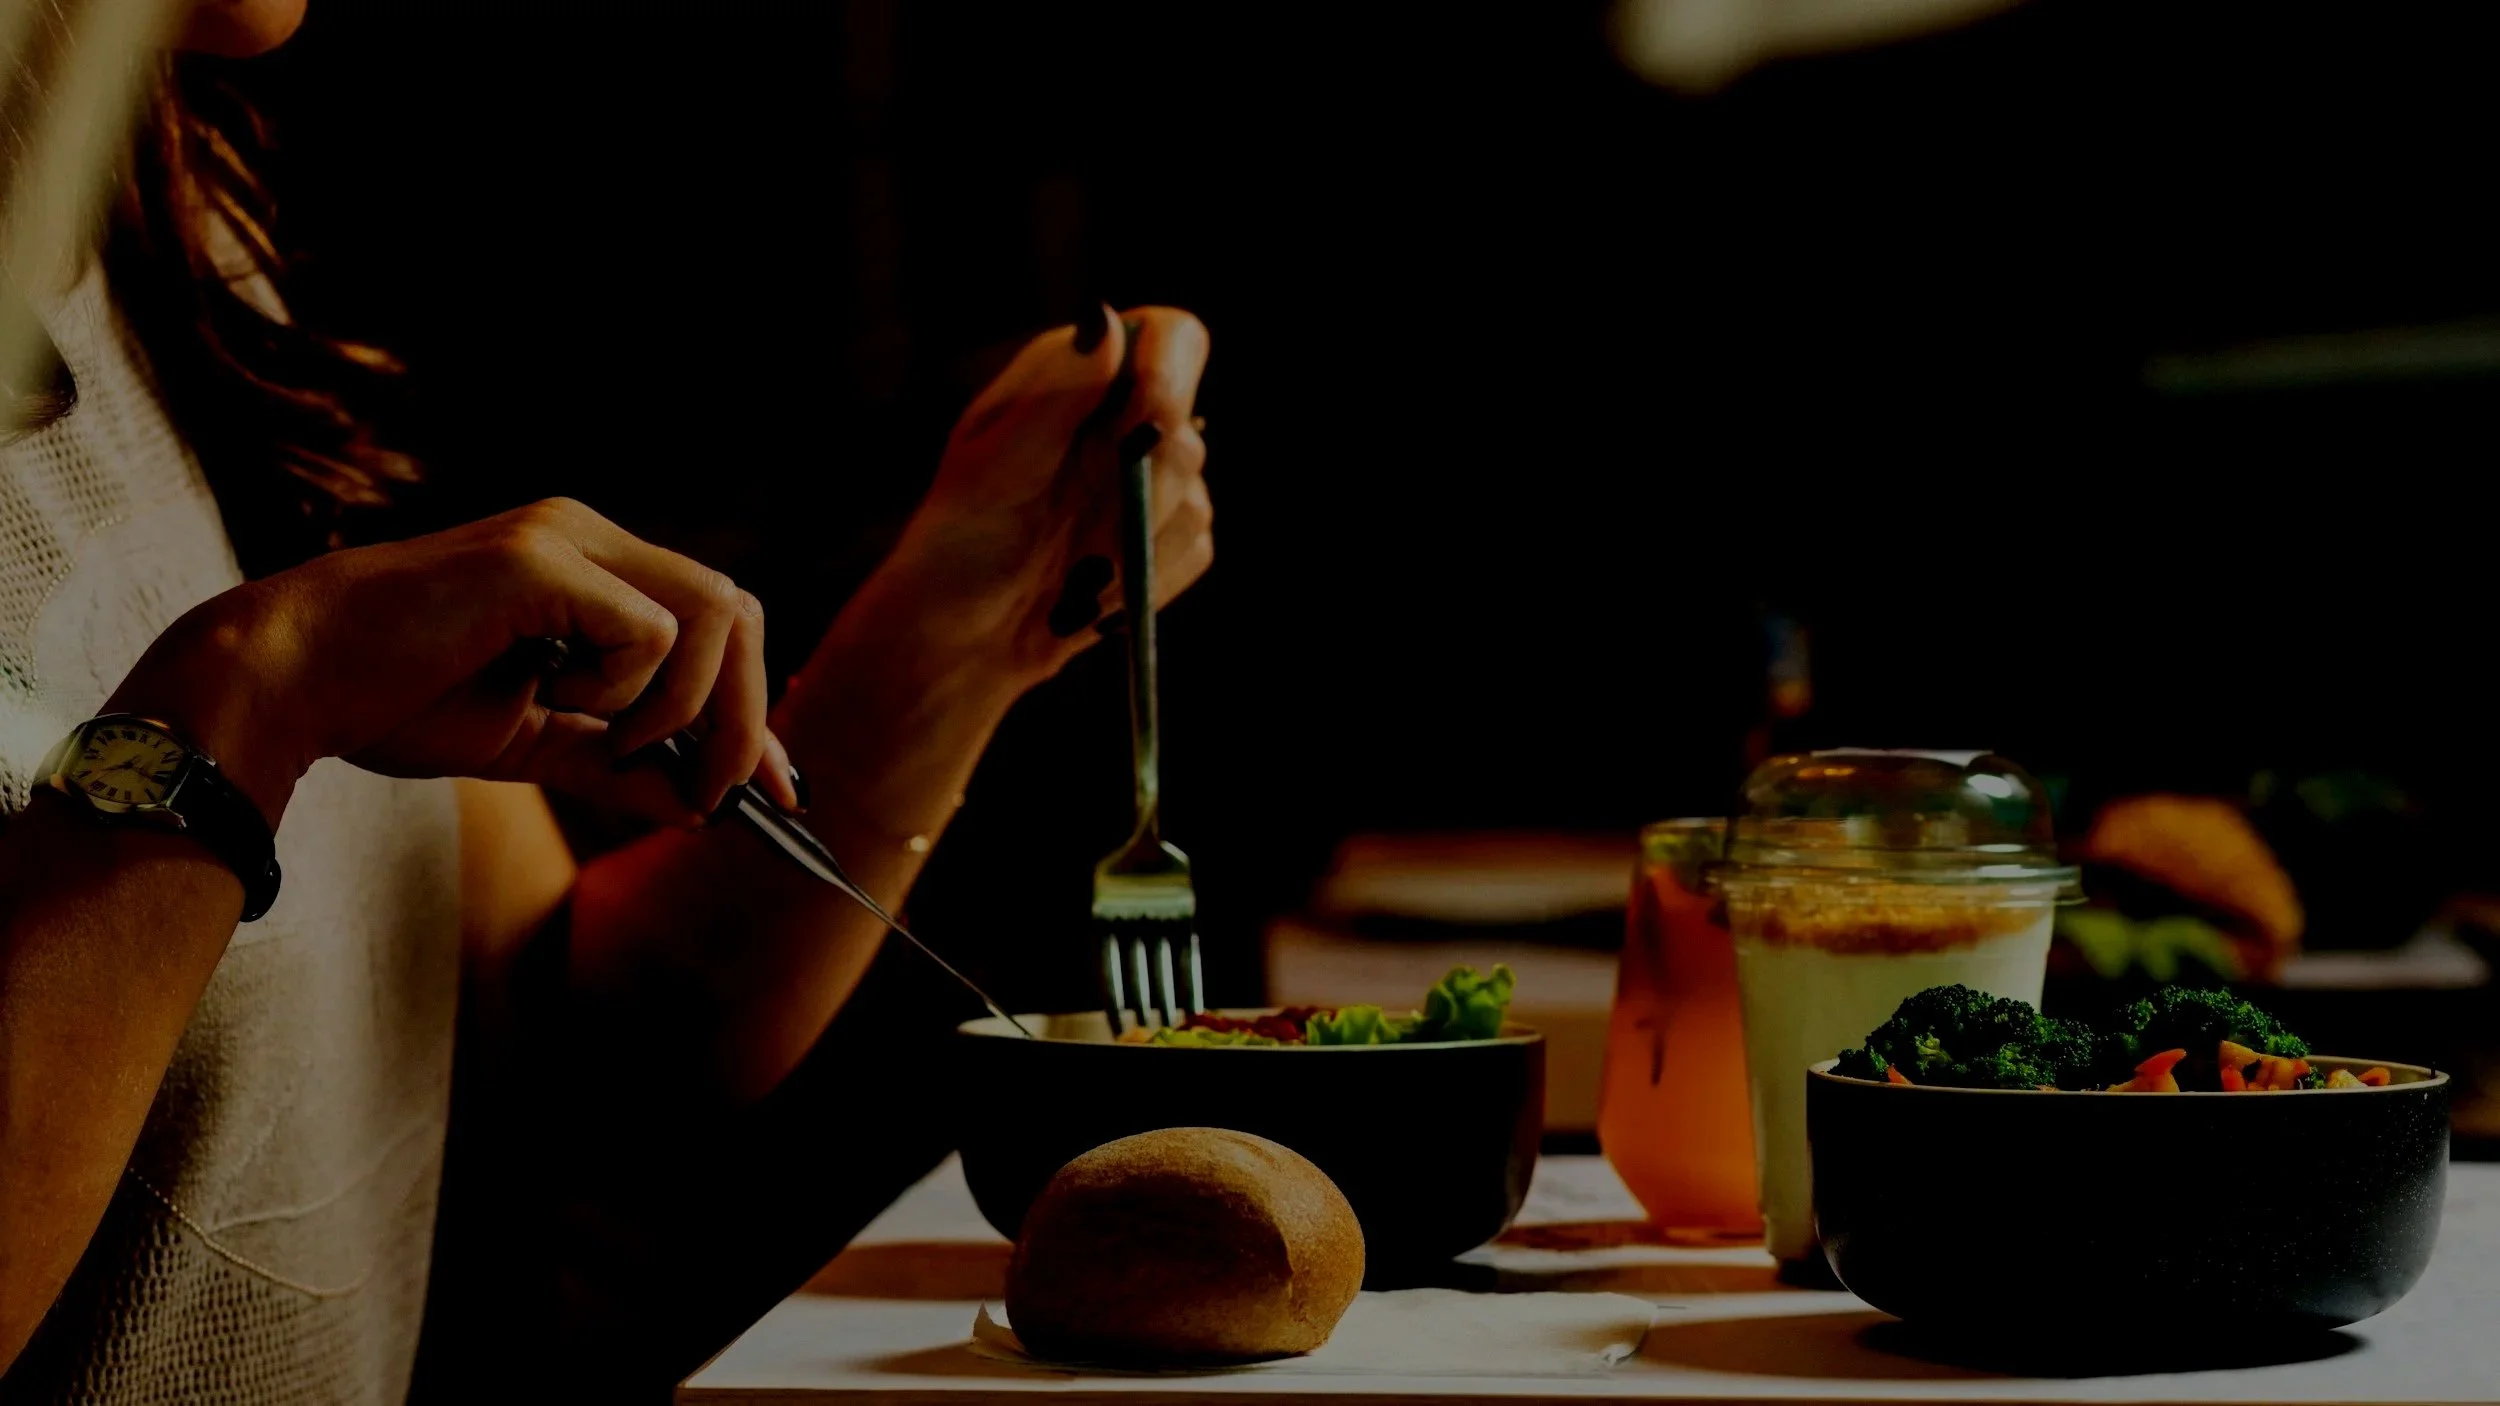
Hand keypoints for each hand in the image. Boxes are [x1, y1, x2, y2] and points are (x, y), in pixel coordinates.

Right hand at [107, 498, 799, 823]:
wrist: (287, 682)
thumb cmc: (393, 700)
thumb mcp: (532, 744)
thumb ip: (616, 765)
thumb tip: (700, 806)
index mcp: (592, 567)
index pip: (716, 622)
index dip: (756, 709)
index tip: (776, 789)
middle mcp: (589, 535)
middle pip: (736, 610)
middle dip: (743, 716)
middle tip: (710, 792)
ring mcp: (566, 537)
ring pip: (709, 615)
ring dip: (679, 706)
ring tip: (601, 736)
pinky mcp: (538, 561)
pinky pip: (646, 633)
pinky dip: (619, 690)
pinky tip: (547, 696)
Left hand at [868, 304, 1214, 686]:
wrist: (960, 635)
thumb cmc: (956, 541)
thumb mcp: (991, 467)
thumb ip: (1056, 395)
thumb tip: (1105, 319)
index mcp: (1081, 377)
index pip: (1171, 338)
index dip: (1172, 372)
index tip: (1143, 422)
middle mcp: (1126, 420)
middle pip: (1188, 431)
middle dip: (1136, 492)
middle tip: (1078, 535)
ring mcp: (1158, 482)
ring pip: (1194, 502)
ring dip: (1130, 547)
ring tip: (1067, 569)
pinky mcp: (1173, 541)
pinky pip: (1193, 552)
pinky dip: (1141, 580)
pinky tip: (1090, 592)